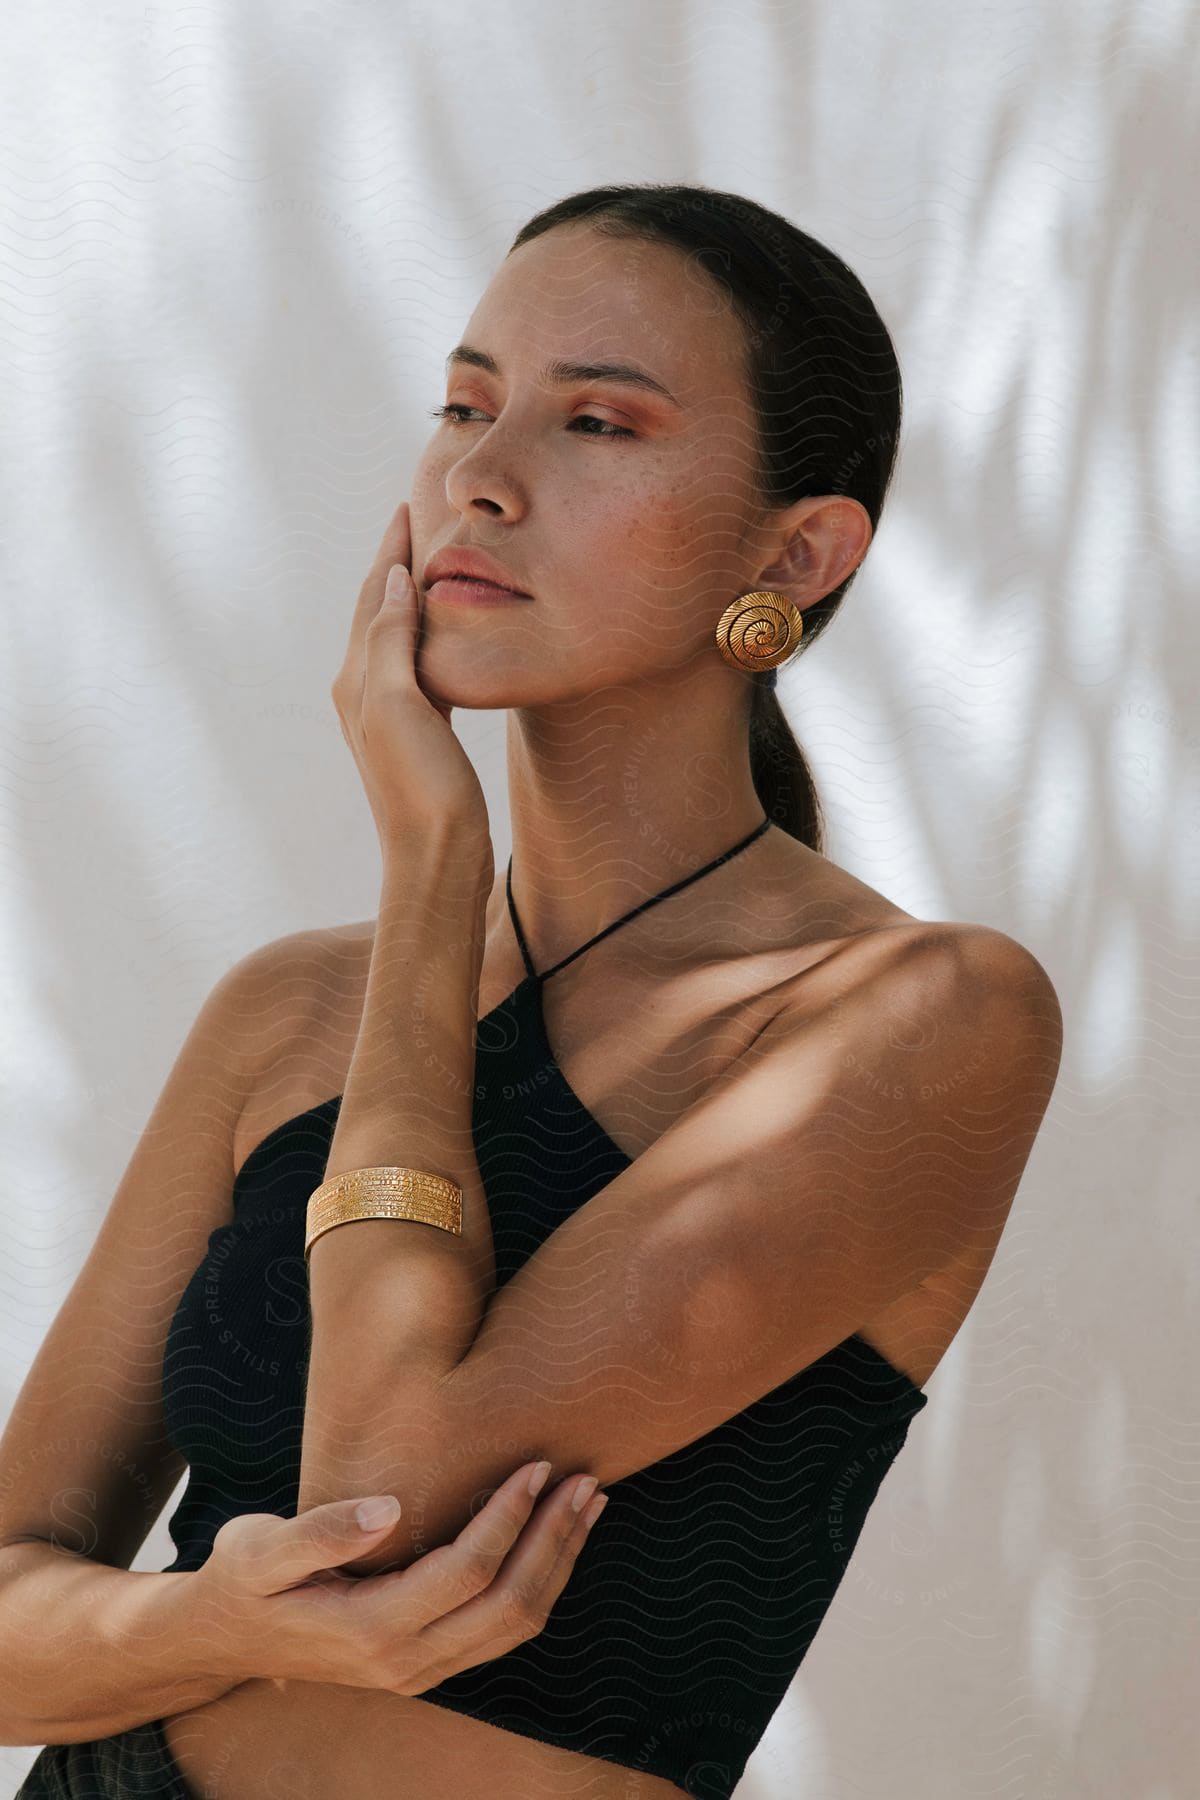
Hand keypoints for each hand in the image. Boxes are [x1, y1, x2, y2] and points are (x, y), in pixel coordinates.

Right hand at [187, 1461, 607, 1697]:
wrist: (221, 1640)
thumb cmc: (241, 1579)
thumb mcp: (259, 1549)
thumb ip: (320, 1532)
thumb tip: (389, 1508)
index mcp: (371, 1629)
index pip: (467, 1572)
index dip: (509, 1517)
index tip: (537, 1465)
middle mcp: (406, 1661)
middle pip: (510, 1606)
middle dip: (555, 1539)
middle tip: (587, 1480)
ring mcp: (421, 1669)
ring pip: (517, 1625)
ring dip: (559, 1561)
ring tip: (590, 1503)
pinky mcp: (429, 1661)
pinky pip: (502, 1630)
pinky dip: (541, 1582)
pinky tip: (555, 1539)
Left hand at [330, 498, 489, 853]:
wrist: (437, 864)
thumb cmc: (422, 791)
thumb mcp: (402, 707)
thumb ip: (392, 642)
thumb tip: (390, 582)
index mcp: (356, 681)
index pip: (371, 596)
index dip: (389, 550)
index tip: (407, 507)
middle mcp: (364, 695)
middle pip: (378, 613)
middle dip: (395, 567)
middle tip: (418, 523)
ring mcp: (390, 719)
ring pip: (398, 640)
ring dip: (412, 601)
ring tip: (435, 568)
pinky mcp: (418, 739)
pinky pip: (420, 671)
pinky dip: (430, 640)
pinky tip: (448, 639)